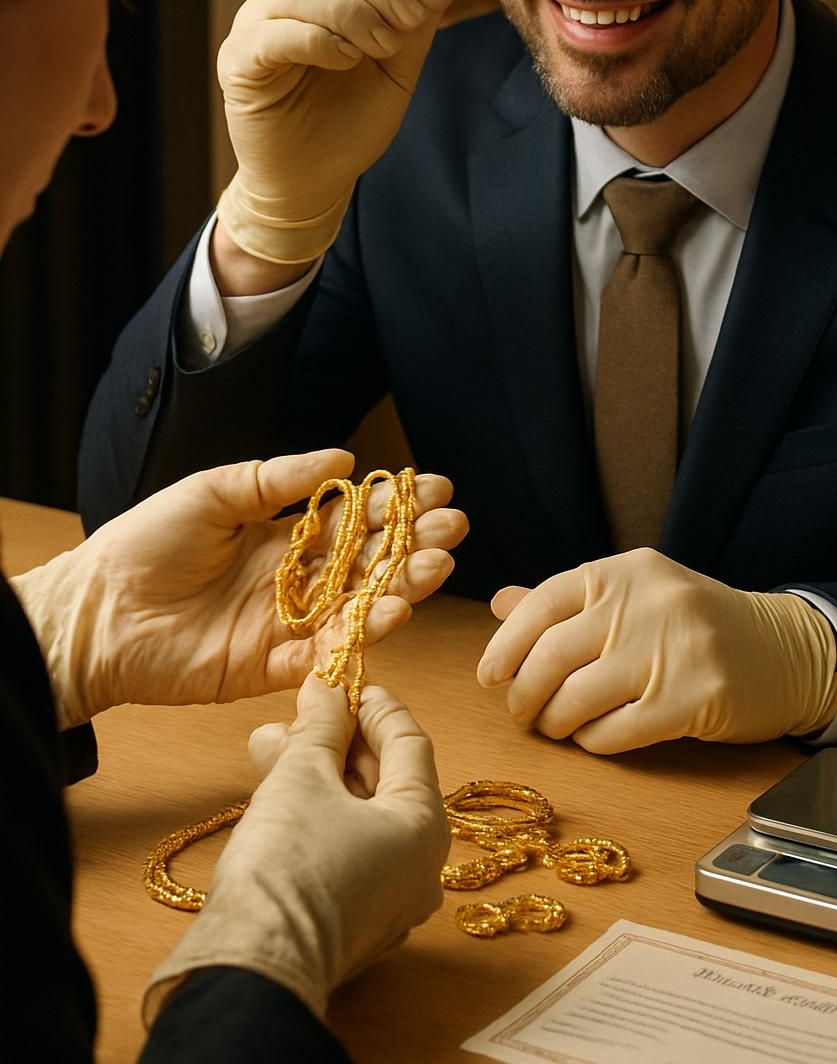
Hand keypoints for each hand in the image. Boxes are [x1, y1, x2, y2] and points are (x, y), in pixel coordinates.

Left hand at [13, 449, 466, 726]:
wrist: (94, 611)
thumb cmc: (146, 543)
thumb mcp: (214, 492)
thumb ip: (279, 479)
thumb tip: (345, 457)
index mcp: (282, 533)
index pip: (353, 517)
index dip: (394, 504)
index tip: (436, 487)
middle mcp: (294, 578)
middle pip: (367, 562)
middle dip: (413, 543)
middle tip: (453, 527)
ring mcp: (286, 623)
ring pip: (357, 606)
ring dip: (401, 588)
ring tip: (438, 567)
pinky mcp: (270, 666)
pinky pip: (326, 654)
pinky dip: (361, 637)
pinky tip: (394, 614)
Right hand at [144, 679, 448, 1021]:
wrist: (251, 967)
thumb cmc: (286, 866)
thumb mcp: (302, 774)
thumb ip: (321, 726)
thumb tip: (326, 689)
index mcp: (425, 826)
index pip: (409, 743)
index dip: (374, 705)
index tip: (343, 683)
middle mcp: (420, 867)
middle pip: (385, 781)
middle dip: (337, 740)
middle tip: (301, 712)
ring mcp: (389, 901)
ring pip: (361, 816)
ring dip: (319, 775)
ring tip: (271, 744)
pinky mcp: (354, 922)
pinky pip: (348, 851)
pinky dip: (319, 815)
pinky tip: (277, 790)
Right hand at [216, 0, 485, 264]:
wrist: (315, 181)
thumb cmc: (352, 120)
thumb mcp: (399, 63)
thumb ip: (420, 16)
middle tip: (408, 19)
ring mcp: (256, 27)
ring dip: (352, 11)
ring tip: (381, 48)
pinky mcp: (240, 63)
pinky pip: (274, 33)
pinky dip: (318, 38)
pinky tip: (345, 59)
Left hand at [477, 547, 836, 751]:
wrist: (785, 650)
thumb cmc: (695, 624)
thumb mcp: (635, 595)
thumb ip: (568, 602)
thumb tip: (500, 605)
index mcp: (624, 571)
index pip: (542, 604)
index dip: (505, 644)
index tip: (489, 675)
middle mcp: (644, 604)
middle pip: (551, 656)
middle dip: (523, 693)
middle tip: (520, 712)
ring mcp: (671, 651)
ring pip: (577, 698)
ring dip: (554, 722)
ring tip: (555, 727)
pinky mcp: (692, 700)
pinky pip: (615, 732)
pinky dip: (592, 742)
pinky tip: (594, 738)